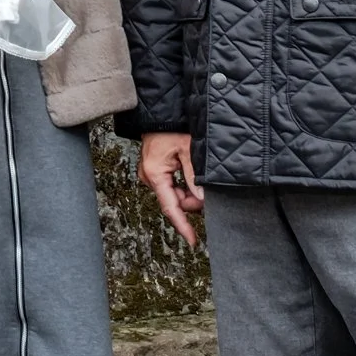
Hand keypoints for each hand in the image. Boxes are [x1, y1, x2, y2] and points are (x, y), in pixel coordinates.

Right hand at [139, 131, 203, 247]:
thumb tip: (203, 200)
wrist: (160, 114)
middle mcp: (149, 177)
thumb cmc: (172, 128)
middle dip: (190, 202)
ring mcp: (150, 175)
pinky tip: (190, 178)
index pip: (171, 207)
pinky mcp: (154, 171)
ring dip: (187, 193)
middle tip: (206, 192)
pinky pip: (170, 186)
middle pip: (173, 202)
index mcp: (156, 174)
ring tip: (197, 178)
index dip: (183, 225)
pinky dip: (182, 186)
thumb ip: (195, 178)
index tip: (193, 241)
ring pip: (173, 195)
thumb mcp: (188, 151)